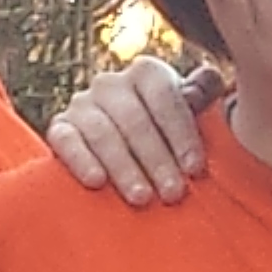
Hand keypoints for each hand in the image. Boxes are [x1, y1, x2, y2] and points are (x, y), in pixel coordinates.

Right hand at [45, 58, 223, 206]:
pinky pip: (66, 140)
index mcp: (146, 73)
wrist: (120, 145)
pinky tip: (97, 182)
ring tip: (142, 198)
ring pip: (102, 132)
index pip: (164, 96)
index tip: (195, 170)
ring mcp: (81, 104)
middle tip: (173, 194)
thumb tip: (212, 78)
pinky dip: (81, 160)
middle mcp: (110, 83)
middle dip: (156, 159)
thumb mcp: (186, 111)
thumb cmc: (163, 130)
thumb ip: (201, 94)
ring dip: (124, 167)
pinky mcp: (59, 128)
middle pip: (134, 118)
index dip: (181, 133)